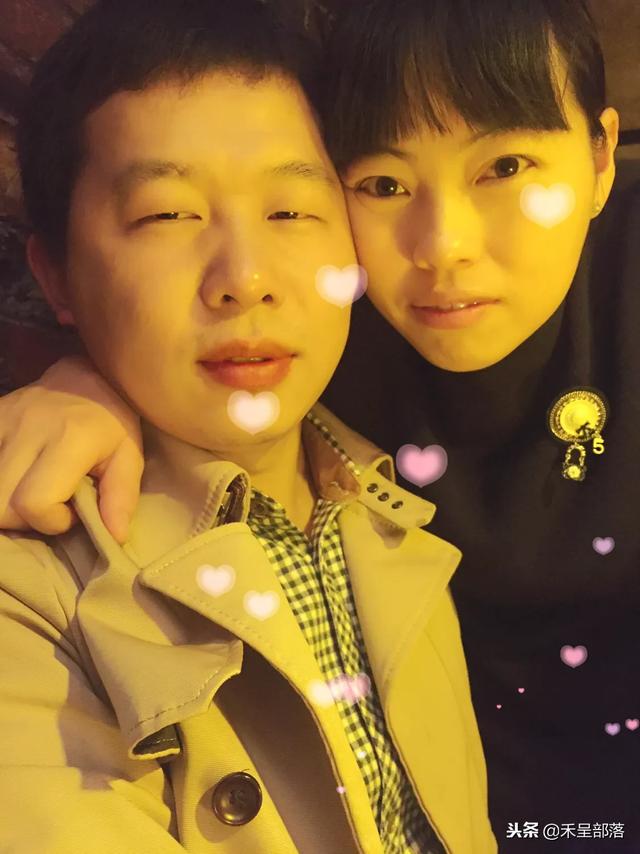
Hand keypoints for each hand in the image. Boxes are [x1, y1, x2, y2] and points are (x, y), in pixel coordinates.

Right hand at [0, 356, 142, 542]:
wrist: (86, 374)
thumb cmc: (112, 420)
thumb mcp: (129, 455)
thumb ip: (121, 497)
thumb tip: (114, 538)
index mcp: (68, 439)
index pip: (33, 502)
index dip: (51, 521)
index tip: (72, 513)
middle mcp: (28, 430)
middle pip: (0, 505)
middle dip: (24, 520)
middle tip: (50, 506)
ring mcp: (2, 422)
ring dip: (6, 504)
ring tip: (32, 492)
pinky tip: (17, 478)